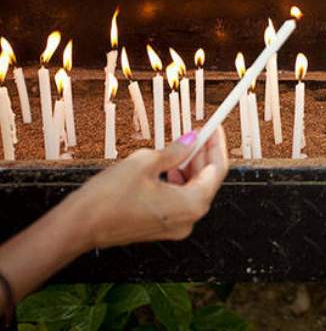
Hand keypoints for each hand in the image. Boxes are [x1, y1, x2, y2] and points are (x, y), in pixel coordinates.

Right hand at [68, 126, 228, 249]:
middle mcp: (189, 220)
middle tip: (198, 132)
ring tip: (181, 146)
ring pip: (193, 191)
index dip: (216, 145)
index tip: (215, 127)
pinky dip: (178, 182)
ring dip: (190, 167)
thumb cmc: (108, 196)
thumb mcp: (145, 162)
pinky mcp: (163, 228)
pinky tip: (169, 166)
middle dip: (204, 155)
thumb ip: (175, 151)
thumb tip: (192, 140)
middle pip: (207, 181)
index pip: (217, 170)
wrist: (78, 227)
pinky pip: (180, 201)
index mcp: (192, 204)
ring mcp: (176, 227)